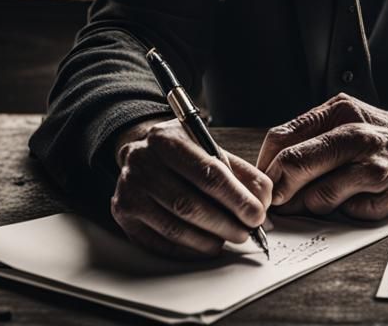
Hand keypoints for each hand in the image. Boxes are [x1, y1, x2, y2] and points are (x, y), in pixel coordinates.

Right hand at [110, 118, 271, 259]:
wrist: (139, 150)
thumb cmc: (182, 150)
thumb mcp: (209, 146)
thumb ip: (240, 171)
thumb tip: (264, 199)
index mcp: (167, 138)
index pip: (208, 173)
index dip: (236, 198)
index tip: (257, 214)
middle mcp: (142, 162)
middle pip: (190, 204)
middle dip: (224, 223)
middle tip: (246, 232)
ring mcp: (129, 190)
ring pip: (174, 226)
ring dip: (208, 239)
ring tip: (228, 238)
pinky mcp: (123, 214)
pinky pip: (159, 241)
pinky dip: (187, 248)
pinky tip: (205, 245)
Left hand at [255, 94, 387, 220]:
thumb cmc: (382, 133)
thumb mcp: (346, 116)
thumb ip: (310, 134)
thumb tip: (271, 167)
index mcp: (339, 112)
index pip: (282, 138)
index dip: (266, 166)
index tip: (264, 182)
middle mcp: (356, 136)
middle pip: (294, 165)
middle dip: (279, 190)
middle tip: (278, 201)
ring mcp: (373, 167)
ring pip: (317, 198)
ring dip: (311, 205)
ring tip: (323, 197)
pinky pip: (348, 214)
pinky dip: (345, 212)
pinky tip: (356, 198)